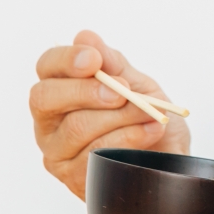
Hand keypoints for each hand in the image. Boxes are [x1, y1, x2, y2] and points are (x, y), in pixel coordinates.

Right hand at [30, 30, 190, 198]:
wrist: (168, 160)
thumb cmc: (147, 121)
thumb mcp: (138, 86)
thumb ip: (114, 64)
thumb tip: (86, 37)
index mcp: (61, 90)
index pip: (47, 67)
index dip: (66, 60)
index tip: (94, 60)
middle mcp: (49, 121)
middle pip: (45, 98)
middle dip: (87, 91)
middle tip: (123, 92)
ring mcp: (57, 151)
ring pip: (76, 127)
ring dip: (122, 116)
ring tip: (151, 114)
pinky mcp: (73, 177)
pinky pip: (95, 153)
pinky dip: (129, 138)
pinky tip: (150, 132)